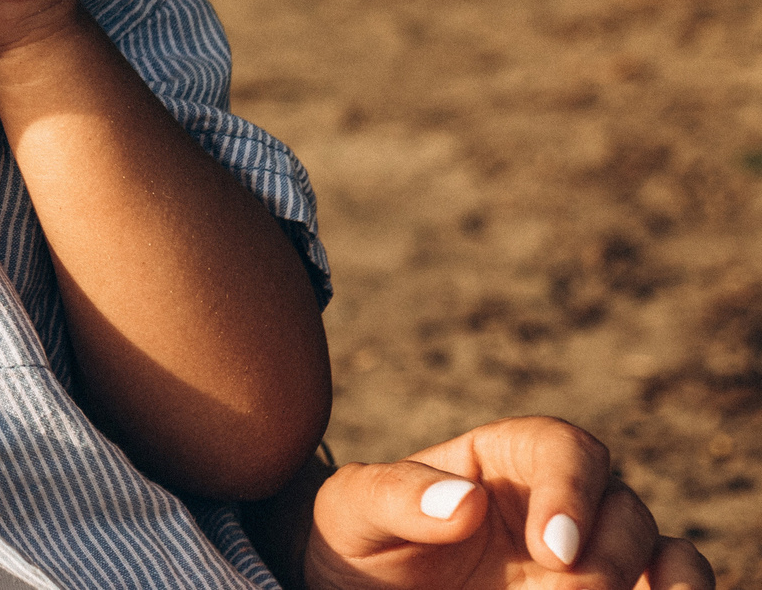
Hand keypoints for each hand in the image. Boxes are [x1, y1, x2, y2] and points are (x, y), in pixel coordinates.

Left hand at [304, 418, 713, 589]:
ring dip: (663, 577)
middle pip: (623, 507)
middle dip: (607, 554)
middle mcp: (563, 502)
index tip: (553, 552)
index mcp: (508, 458)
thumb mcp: (353, 510)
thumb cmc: (360, 542)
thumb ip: (397, 495)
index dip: (571, 493)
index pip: (564, 448)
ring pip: (663, 550)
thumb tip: (466, 502)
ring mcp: (592, 554)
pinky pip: (670, 585)